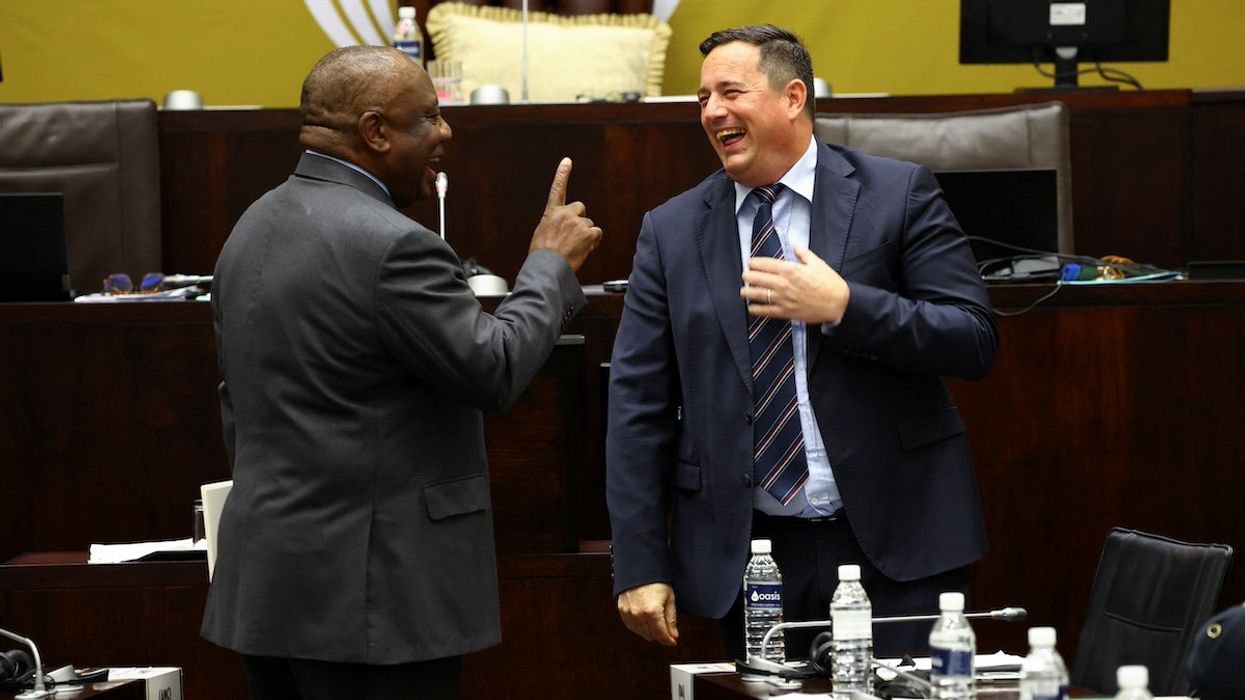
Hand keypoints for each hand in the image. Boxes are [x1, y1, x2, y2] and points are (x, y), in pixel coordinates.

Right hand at [529, 157, 602, 271]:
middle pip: (580, 208)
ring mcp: (578, 222)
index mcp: (551, 213)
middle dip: (580, 219)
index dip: (562, 174)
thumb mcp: (542, 234)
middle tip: (573, 235)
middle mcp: (566, 214)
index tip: (567, 161)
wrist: (548, 266)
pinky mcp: (589, 233)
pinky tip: (583, 249)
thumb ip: (554, 225)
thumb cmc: (542, 254)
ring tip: (574, 247)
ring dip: (585, 234)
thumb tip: (562, 229)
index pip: (557, 189)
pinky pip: (597, 234)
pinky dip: (593, 241)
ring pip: (589, 224)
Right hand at [617, 582, 678, 645]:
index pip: (661, 635)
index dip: (669, 640)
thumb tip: (673, 634)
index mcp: (652, 612)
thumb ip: (671, 618)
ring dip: (649, 631)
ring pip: (641, 633)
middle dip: (660, 635)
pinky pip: (631, 626)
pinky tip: (645, 620)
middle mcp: (639, 615)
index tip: (673, 641)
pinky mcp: (622, 610)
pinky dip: (639, 626)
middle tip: (666, 629)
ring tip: (655, 621)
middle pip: (651, 636)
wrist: (639, 567)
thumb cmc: (655, 579)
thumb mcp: (669, 598)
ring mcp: (628, 613)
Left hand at [740, 246, 848, 323]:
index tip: (751, 263)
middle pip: (757, 278)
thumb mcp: (817, 263)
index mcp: (790, 270)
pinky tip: (751, 307)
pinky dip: (756, 309)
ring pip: (757, 295)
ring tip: (743, 291)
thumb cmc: (829, 282)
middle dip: (748, 276)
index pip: (764, 264)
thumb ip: (803, 253)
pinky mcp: (785, 312)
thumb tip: (796, 247)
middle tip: (745, 276)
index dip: (754, 263)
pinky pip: (765, 311)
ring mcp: (782, 299)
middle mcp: (783, 284)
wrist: (838, 303)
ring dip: (747, 292)